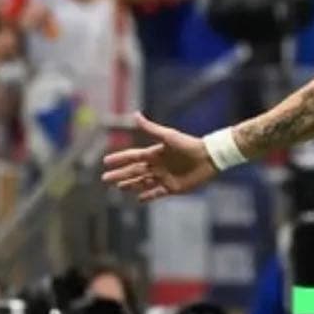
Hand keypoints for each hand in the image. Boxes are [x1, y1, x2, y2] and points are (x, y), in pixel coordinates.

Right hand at [102, 112, 217, 201]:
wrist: (209, 157)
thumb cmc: (189, 144)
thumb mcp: (168, 136)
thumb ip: (150, 128)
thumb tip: (135, 114)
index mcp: (155, 153)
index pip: (132, 157)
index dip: (119, 159)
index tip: (105, 161)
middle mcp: (158, 165)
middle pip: (134, 171)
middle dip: (120, 174)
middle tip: (105, 179)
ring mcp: (164, 177)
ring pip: (142, 182)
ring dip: (130, 184)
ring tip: (119, 187)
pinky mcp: (173, 187)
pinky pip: (157, 193)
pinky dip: (147, 196)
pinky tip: (138, 199)